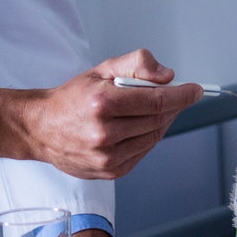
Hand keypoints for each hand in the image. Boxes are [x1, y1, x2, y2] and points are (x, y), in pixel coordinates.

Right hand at [0, 49, 199, 178]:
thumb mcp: (101, 71)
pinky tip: (140, 127)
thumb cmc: (71, 98)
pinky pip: (143, 152)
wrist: (40, 129)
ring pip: (154, 137)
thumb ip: (136, 65)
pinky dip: (149, 138)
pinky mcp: (110, 172)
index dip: (182, 95)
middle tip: (176, 95)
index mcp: (102, 103)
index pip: (156, 100)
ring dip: (162, 122)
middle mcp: (104, 133)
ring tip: (153, 110)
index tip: (195, 90)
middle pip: (158, 119)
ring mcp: (107, 157)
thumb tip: (167, 76)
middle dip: (173, 106)